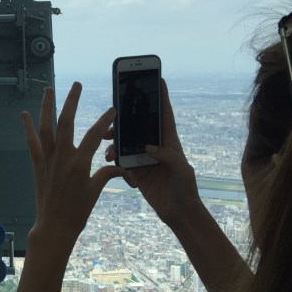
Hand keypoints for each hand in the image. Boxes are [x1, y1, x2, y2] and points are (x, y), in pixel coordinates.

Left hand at [24, 82, 121, 242]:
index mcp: (79, 164)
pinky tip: (24, 114)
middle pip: (65, 122)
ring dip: (46, 107)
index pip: (94, 136)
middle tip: (76, 85)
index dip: (104, 121)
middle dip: (71, 101)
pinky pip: (31, 142)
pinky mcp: (37, 164)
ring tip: (49, 89)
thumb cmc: (77, 211)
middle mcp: (61, 158)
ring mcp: (47, 160)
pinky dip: (27, 127)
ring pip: (45, 127)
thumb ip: (106, 174)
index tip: (111, 109)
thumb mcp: (95, 192)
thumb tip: (120, 166)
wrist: (54, 226)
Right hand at [111, 79, 201, 227]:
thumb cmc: (185, 188)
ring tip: (106, 139)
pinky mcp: (134, 169)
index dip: (162, 96)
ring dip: (114, 137)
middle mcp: (155, 145)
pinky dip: (112, 156)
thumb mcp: (181, 170)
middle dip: (126, 116)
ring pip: (125, 139)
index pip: (165, 114)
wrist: (177, 212)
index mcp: (169, 141)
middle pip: (139, 124)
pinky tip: (108, 158)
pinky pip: (119, 157)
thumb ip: (167, 155)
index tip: (158, 79)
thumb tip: (147, 146)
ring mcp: (143, 156)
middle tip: (114, 112)